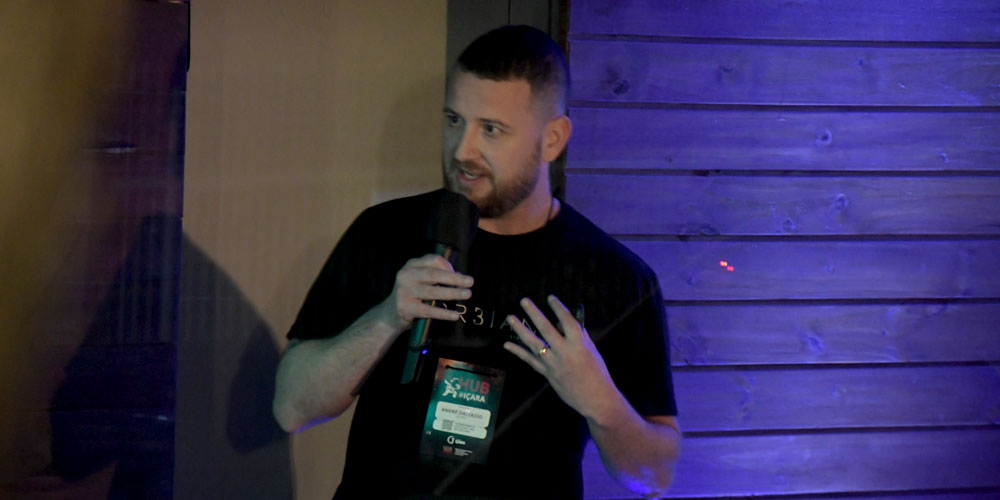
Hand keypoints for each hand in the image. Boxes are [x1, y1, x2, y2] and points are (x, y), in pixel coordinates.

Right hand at [378, 254, 473, 332]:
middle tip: (470, 282)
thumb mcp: (419, 279)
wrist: (390, 314)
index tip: (460, 274)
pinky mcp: (405, 308)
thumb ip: (435, 275)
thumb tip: (459, 277)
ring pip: (432, 292)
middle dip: (454, 278)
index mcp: (411, 265)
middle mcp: (406, 276)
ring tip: (467, 294)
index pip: (432, 260)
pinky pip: (428, 310)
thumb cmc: (412, 294)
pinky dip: (443, 313)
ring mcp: (404, 292)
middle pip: (433, 274)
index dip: (448, 266)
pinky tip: (455, 315)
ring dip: (452, 293)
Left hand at [504, 295, 620, 420]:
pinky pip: (529, 360)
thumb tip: (565, 319)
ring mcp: (553, 364)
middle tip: (524, 301)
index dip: (558, 308)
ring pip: (533, 344)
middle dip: (534, 314)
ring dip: (520, 330)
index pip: (567, 321)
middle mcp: (565, 353)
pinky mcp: (547, 374)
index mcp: (579, 344)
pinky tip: (507, 344)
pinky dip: (518, 351)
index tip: (550, 297)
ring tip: (510, 318)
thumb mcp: (591, 349)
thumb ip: (578, 334)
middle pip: (546, 329)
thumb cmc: (596, 371)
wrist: (595, 398)